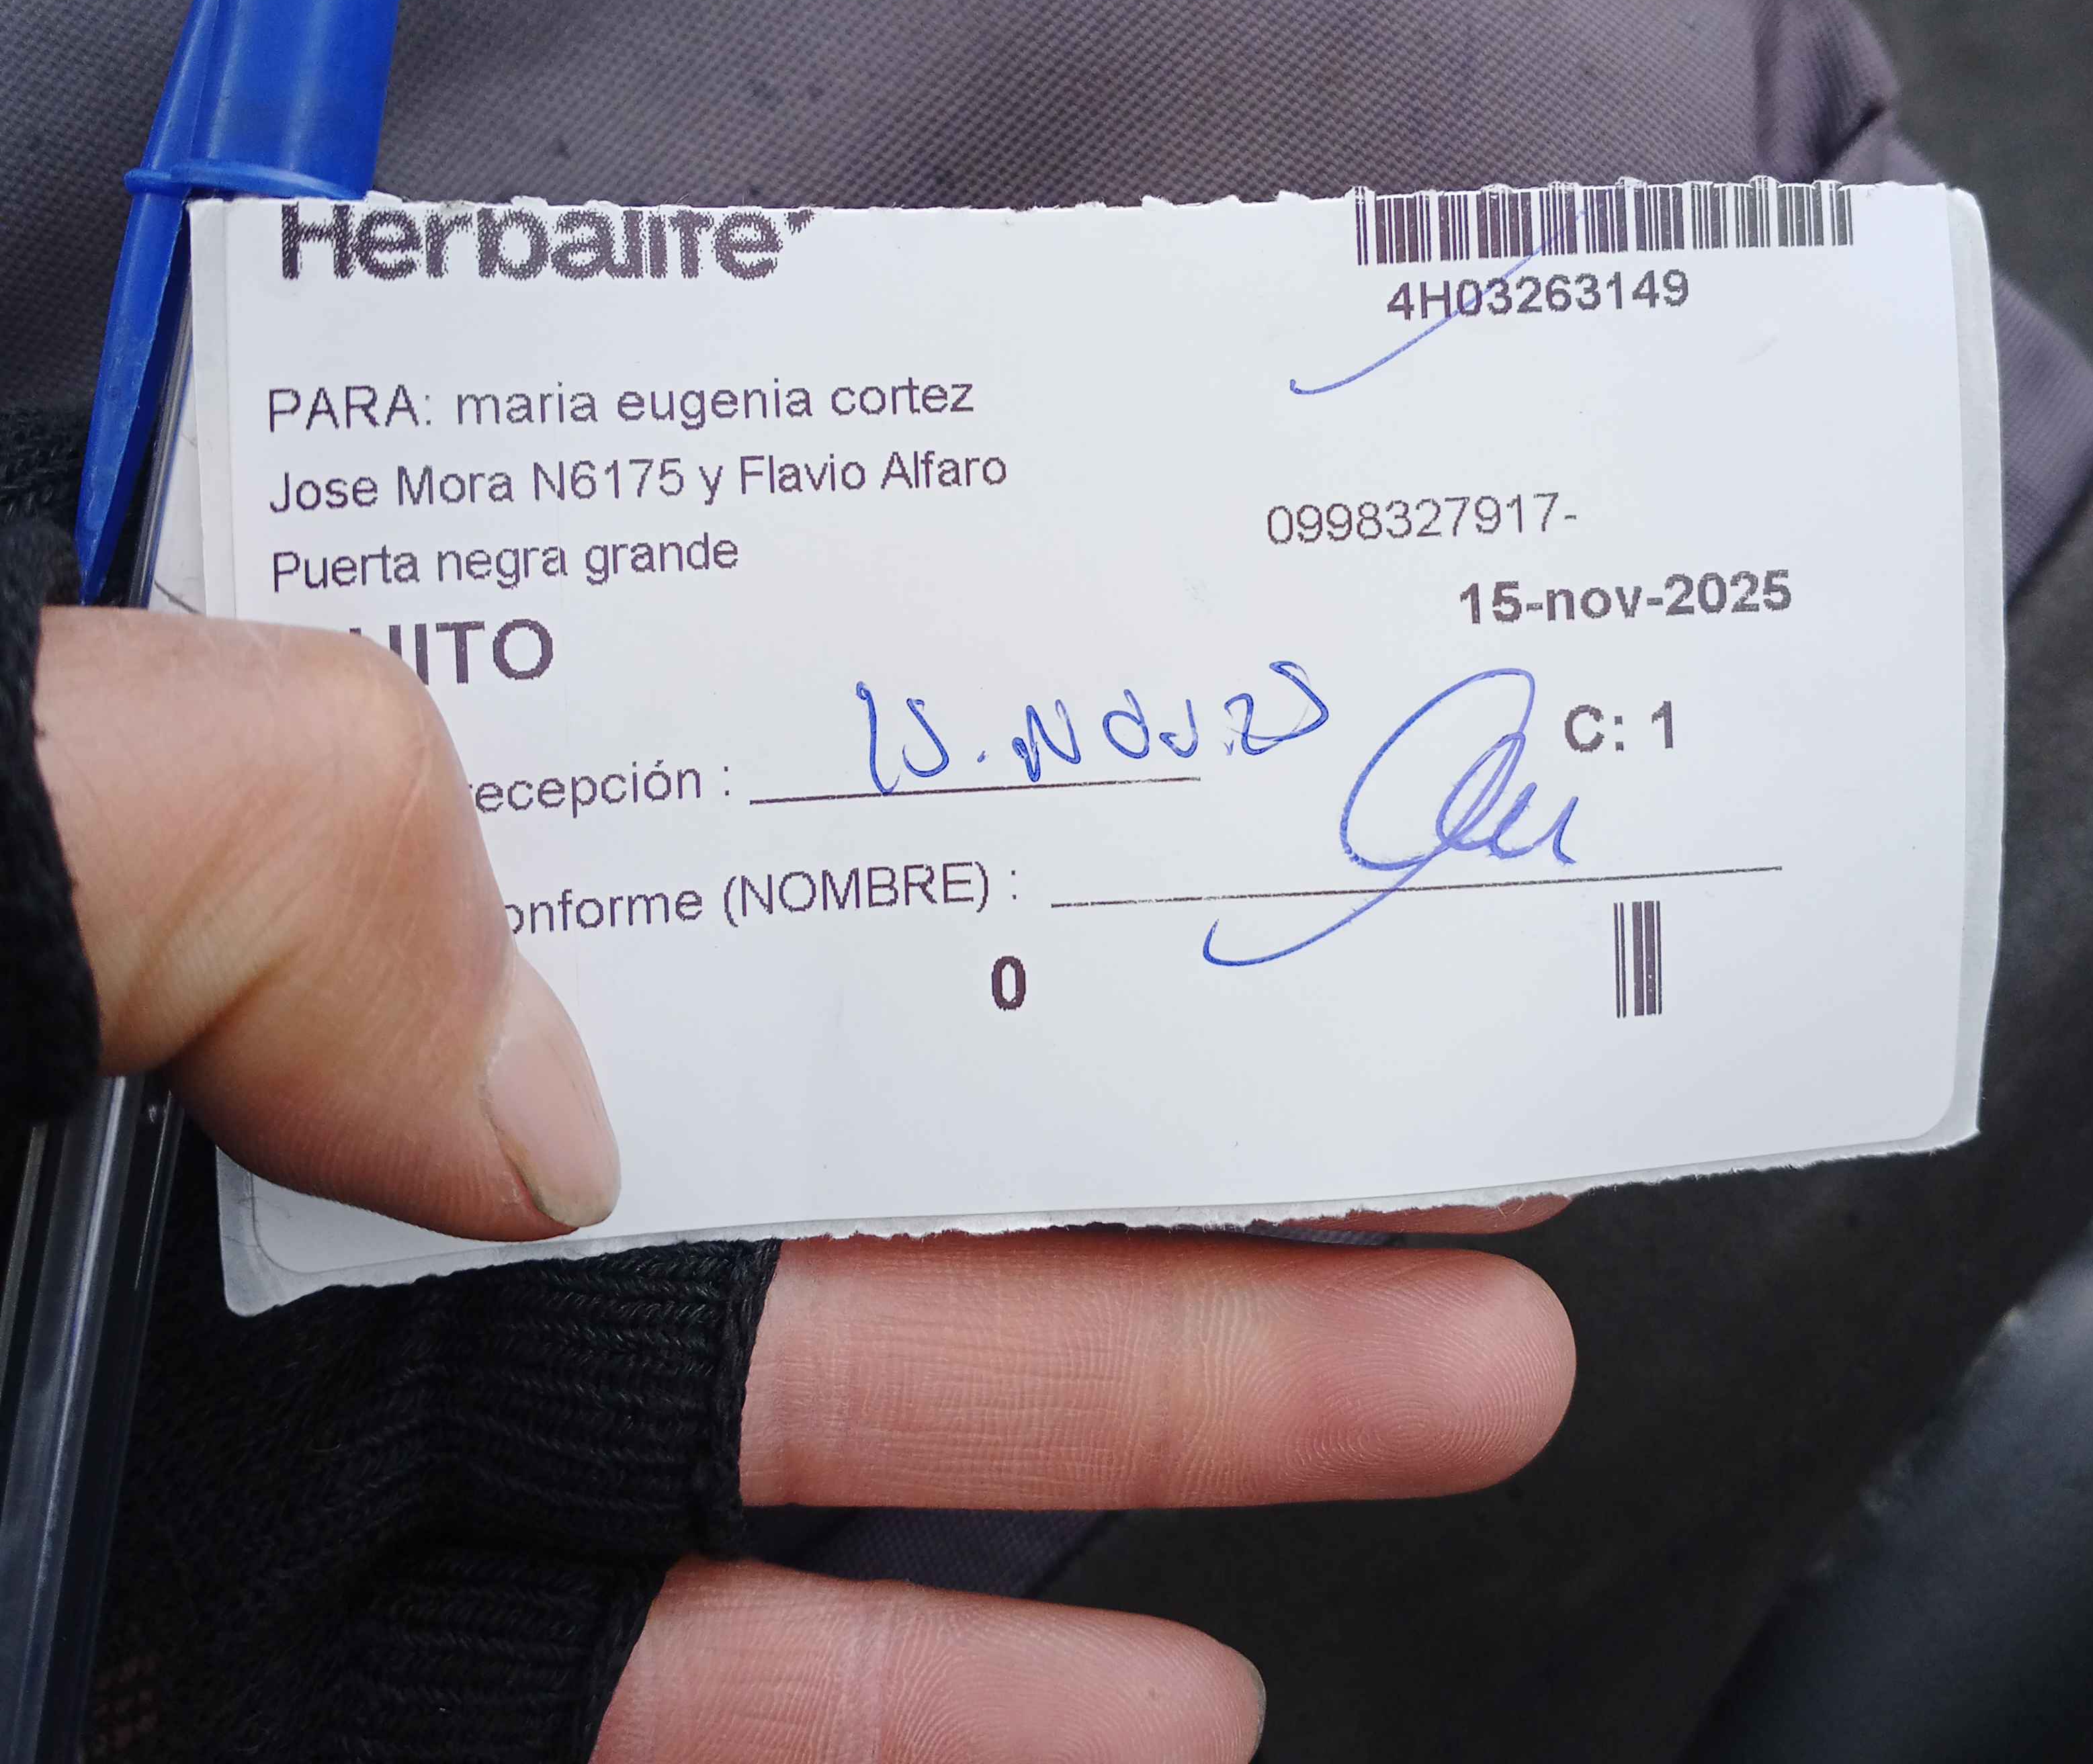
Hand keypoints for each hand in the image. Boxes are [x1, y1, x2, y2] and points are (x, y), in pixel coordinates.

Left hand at [38, 611, 1573, 1761]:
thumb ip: (279, 801)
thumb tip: (538, 1081)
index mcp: (266, 960)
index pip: (690, 893)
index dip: (948, 878)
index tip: (1170, 869)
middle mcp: (343, 1233)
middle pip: (840, 1196)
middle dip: (1167, 1193)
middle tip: (1446, 1180)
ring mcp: (341, 1516)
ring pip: (820, 1477)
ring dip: (1137, 1454)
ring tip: (1440, 1398)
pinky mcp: (324, 1723)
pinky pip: (677, 1729)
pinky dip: (911, 1741)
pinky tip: (1151, 1722)